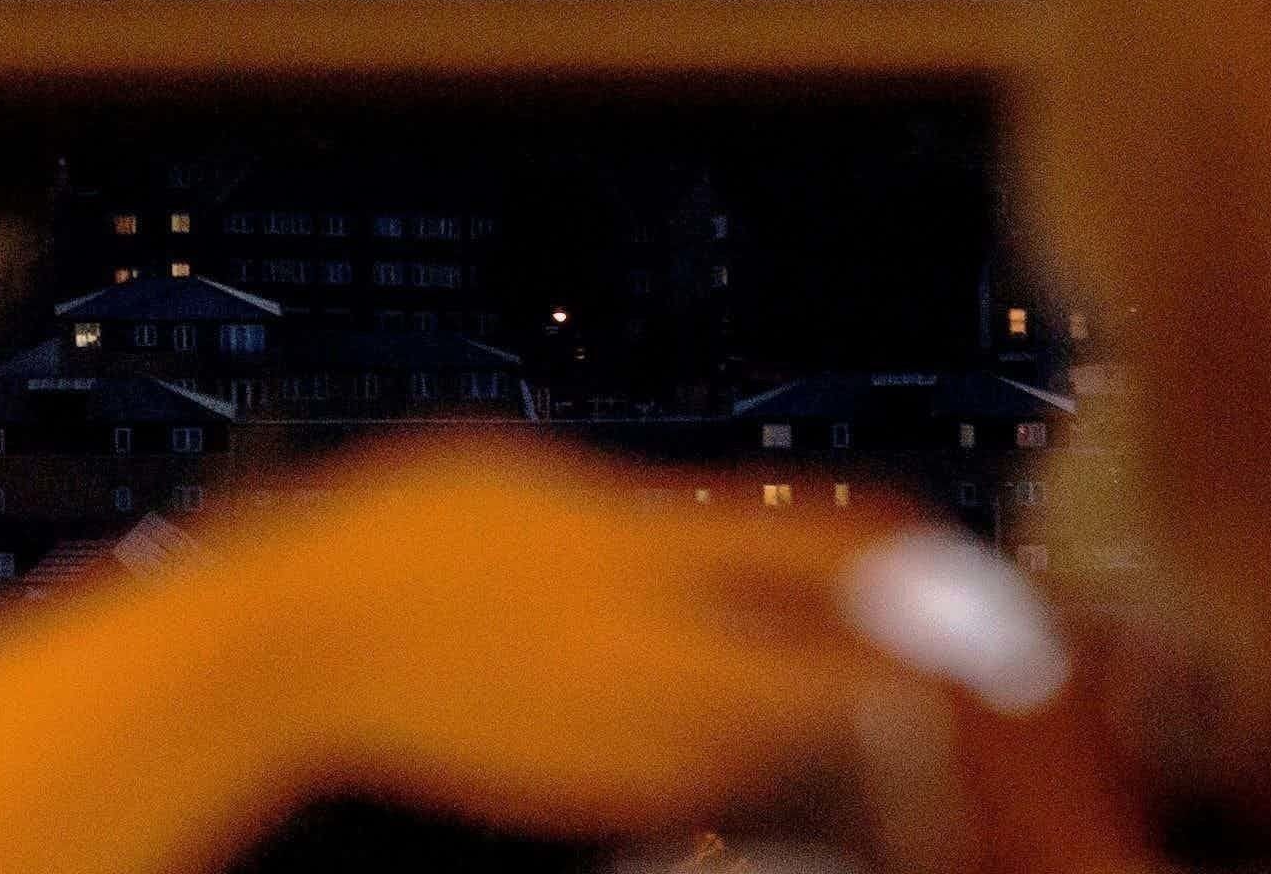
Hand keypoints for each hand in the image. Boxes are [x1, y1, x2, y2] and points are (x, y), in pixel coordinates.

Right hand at [203, 435, 920, 845]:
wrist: (304, 648)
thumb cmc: (400, 541)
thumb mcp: (538, 479)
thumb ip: (655, 513)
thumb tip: (739, 524)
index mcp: (643, 547)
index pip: (829, 555)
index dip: (915, 565)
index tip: (966, 568)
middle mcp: (651, 651)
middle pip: (840, 669)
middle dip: (893, 653)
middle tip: (926, 632)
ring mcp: (628, 736)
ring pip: (785, 729)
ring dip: (820, 700)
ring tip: (824, 659)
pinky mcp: (602, 792)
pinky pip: (711, 768)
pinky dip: (734, 739)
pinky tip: (702, 699)